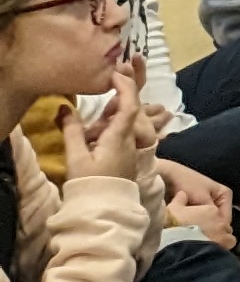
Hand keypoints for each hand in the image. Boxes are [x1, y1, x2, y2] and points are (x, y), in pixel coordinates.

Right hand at [63, 66, 149, 190]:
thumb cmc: (90, 183)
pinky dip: (112, 129)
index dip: (126, 86)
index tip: (115, 72)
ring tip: (92, 126)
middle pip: (130, 111)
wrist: (103, 209)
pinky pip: (125, 134)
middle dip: (119, 98)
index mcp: (121, 136)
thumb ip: (72, 131)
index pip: (130, 104)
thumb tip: (64, 108)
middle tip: (105, 92)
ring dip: (112, 117)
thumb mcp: (77, 157)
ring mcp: (132, 148)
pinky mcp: (128, 156)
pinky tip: (96, 137)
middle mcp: (131, 140)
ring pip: (126, 123)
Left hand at [159, 159, 231, 247]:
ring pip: (206, 220)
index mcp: (225, 194)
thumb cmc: (187, 184)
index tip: (206, 235)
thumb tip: (217, 232)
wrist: (167, 176)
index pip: (226, 218)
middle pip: (217, 220)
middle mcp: (218, 199)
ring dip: (199, 225)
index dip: (217, 227)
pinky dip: (192, 223)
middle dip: (208, 227)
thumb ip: (213, 215)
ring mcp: (206, 203)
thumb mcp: (202, 199)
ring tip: (190, 231)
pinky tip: (185, 227)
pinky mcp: (195, 207)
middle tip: (197, 234)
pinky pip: (197, 219)